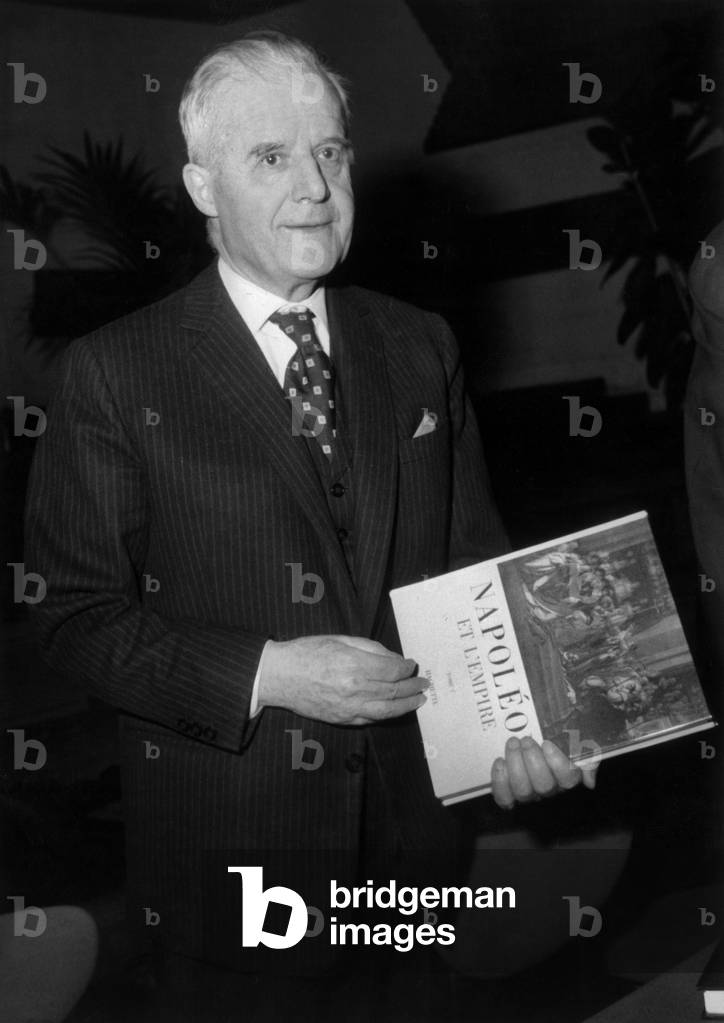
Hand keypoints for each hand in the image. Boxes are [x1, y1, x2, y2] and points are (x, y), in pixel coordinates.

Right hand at [257, 634, 426, 724]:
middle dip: (412, 687)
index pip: (392, 671)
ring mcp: (349, 708)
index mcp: (355, 666)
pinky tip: (394, 709)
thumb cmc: (306, 653)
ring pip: (387, 710)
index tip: (411, 664)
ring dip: (407, 705)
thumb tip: (392, 658)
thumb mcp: (339, 640)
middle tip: (423, 683)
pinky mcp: (342, 719)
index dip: (406, 668)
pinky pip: (370, 719)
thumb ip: (369, 648)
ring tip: (419, 700)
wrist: (280, 676)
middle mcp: (355, 690)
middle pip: (394, 691)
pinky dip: (386, 714)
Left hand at [491, 736, 597, 809]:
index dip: (557, 763)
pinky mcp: (509, 793)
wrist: (530, 731)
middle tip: (525, 740)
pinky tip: (500, 761)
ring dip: (516, 765)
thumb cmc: (557, 736)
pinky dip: (500, 781)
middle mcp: (549, 788)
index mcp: (568, 776)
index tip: (547, 743)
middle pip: (544, 786)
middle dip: (533, 761)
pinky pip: (504, 797)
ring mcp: (529, 792)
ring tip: (513, 744)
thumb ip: (588, 757)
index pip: (568, 779)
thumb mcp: (578, 740)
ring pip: (523, 791)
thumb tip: (588, 782)